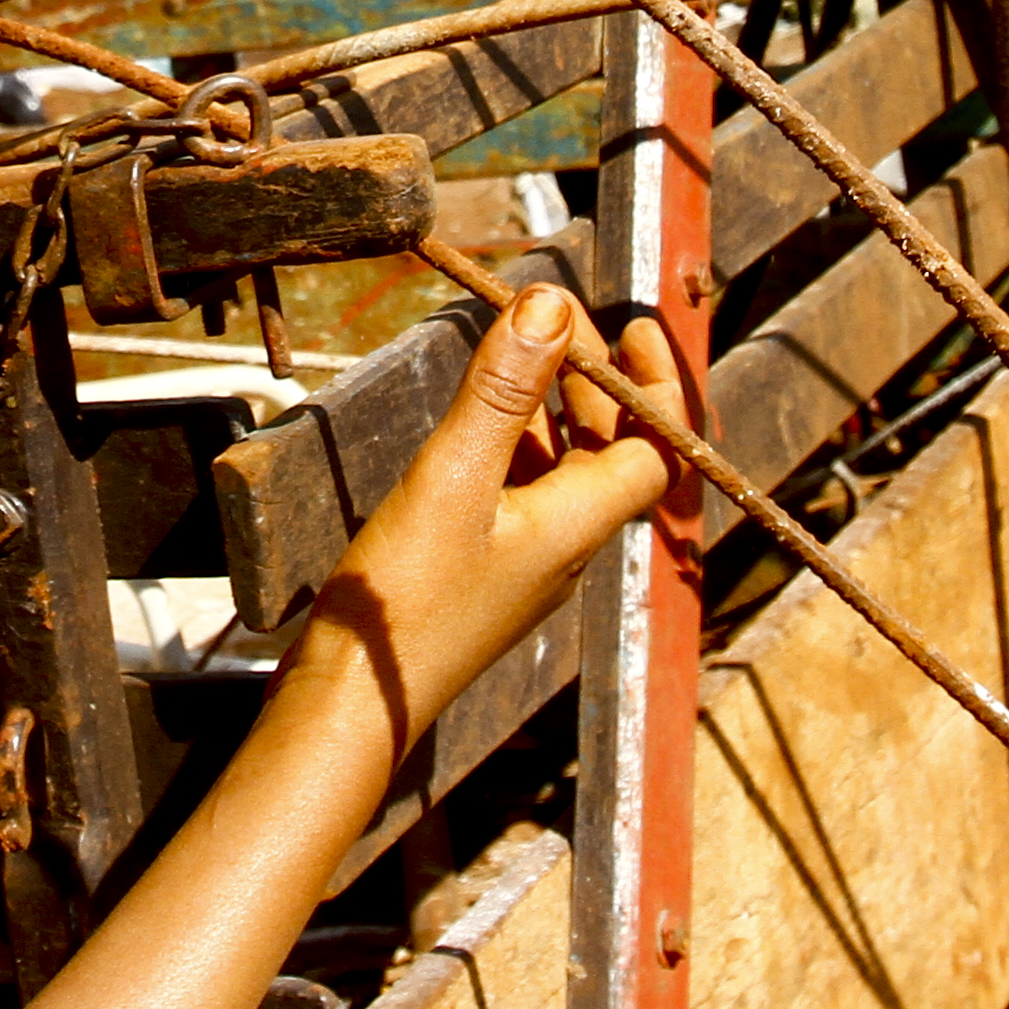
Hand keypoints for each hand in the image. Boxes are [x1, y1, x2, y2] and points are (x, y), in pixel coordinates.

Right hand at [281, 281, 690, 776]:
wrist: (352, 703)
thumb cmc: (405, 602)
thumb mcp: (453, 476)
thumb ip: (501, 390)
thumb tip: (551, 305)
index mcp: (577, 524)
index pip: (656, 446)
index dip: (652, 383)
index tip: (629, 326)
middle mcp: (565, 546)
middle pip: (608, 450)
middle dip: (591, 379)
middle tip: (556, 319)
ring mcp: (525, 562)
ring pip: (561, 469)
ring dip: (550, 406)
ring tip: (517, 349)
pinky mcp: (483, 572)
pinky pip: (519, 493)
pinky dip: (511, 441)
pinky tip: (474, 419)